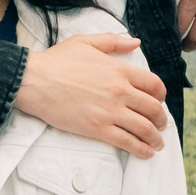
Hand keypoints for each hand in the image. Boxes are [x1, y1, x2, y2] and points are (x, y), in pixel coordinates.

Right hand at [17, 33, 167, 156]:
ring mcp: (110, 111)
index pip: (154, 85)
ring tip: (158, 143)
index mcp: (120, 70)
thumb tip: (135, 42)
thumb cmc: (56, 60)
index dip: (161, 95)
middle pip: (154, 108)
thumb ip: (113, 42)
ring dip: (156, 137)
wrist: (33, 80)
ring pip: (145, 128)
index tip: (160, 101)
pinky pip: (128, 142)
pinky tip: (147, 153)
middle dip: (162, 120)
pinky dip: (142, 149)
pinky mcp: (98, 128)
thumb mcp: (86, 42)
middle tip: (162, 125)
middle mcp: (120, 91)